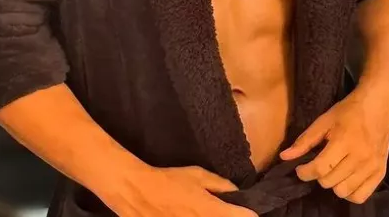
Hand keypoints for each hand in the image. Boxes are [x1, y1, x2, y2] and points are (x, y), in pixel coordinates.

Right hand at [111, 163, 257, 216]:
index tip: (251, 214)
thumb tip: (237, 192)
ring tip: (202, 212)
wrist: (137, 192)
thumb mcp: (197, 174)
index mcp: (209, 210)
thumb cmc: (168, 180)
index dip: (249, 216)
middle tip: (229, 214)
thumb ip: (219, 184)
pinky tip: (192, 214)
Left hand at [279, 81, 388, 203]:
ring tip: (332, 170)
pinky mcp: (380, 173)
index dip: (305, 172)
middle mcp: (360, 157)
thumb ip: (304, 140)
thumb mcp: (324, 121)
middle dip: (318, 175)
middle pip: (329, 181)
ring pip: (343, 191)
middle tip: (319, 164)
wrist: (379, 106)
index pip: (320, 168)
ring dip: (333, 184)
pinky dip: (349, 193)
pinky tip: (345, 180)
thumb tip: (284, 157)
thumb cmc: (349, 111)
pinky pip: (360, 196)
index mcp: (344, 141)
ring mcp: (371, 167)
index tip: (300, 168)